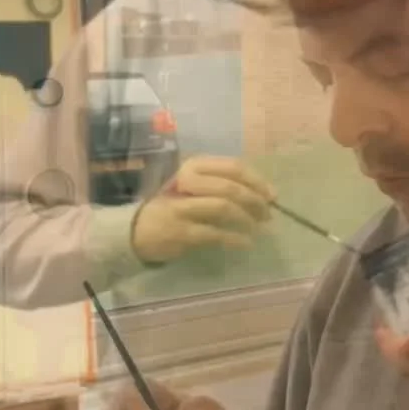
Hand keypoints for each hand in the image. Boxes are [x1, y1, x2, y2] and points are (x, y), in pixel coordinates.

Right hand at [133, 156, 274, 264]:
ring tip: (259, 228)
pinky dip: (235, 239)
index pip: (233, 166)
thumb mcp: (193, 186)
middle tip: (268, 215)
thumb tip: (261, 193)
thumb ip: (221, 185)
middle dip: (255, 201)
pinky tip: (246, 243)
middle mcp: (187, 181)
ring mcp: (182, 207)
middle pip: (230, 186)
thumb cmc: (172, 205)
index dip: (257, 180)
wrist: (136, 229)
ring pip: (223, 207)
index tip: (272, 195)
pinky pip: (215, 234)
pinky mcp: (180, 232)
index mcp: (194, 166)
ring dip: (247, 218)